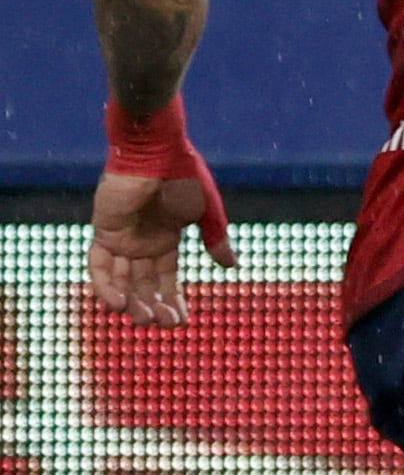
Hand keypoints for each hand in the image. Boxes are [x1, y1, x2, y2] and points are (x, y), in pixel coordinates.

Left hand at [89, 168, 236, 326]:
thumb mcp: (206, 212)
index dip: (174, 299)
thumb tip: (234, 266)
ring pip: (122, 281)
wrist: (156, 151)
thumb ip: (215, 239)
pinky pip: (100, 267)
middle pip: (143, 284)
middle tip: (165, 324)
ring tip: (145, 319)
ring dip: (131, 302)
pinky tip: (119, 304)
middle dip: (154, 306)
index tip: (183, 320)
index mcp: (167, 238)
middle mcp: (143, 242)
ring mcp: (122, 239)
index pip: (167, 277)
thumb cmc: (184, 176)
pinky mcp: (104, 233)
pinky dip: (106, 287)